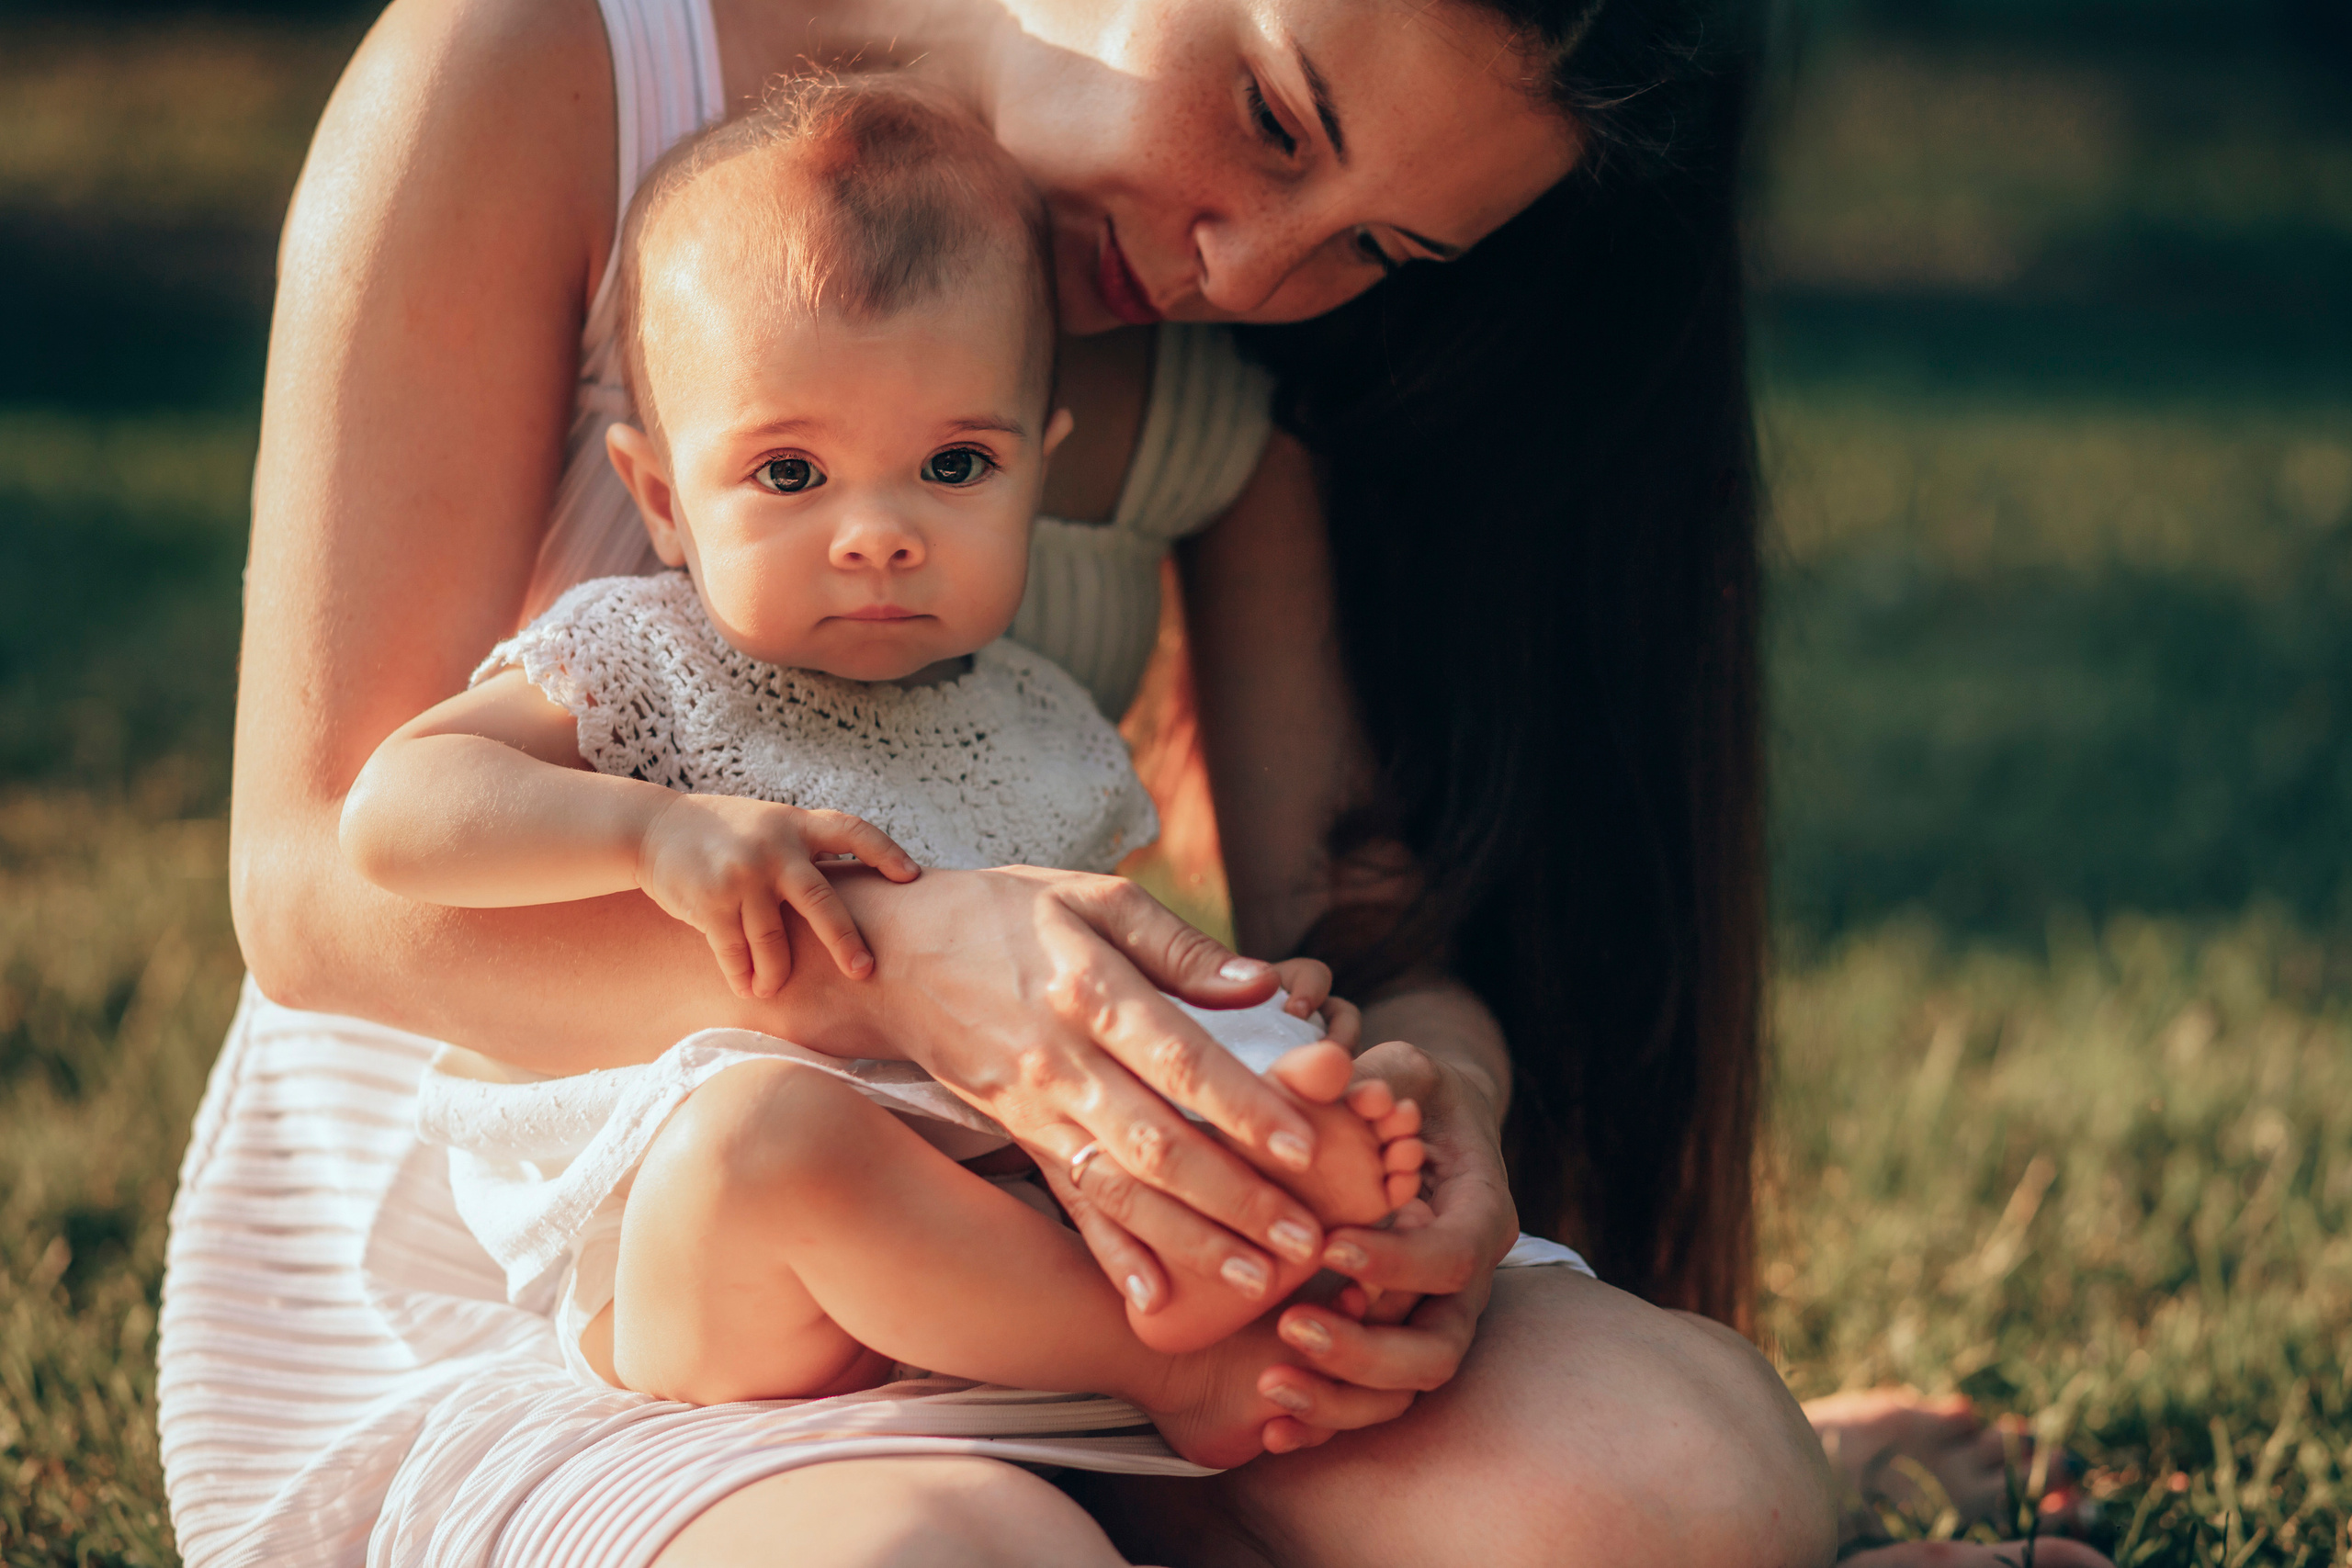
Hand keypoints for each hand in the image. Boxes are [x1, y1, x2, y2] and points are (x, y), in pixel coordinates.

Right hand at [636, 794, 917, 996]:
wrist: (652, 829)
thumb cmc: (724, 833)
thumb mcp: (770, 824)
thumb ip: (804, 848)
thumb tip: (858, 890)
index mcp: (796, 824)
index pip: (853, 831)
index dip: (885, 852)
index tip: (912, 876)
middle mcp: (774, 847)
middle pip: (821, 900)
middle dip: (845, 940)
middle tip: (864, 970)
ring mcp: (743, 875)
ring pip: (774, 940)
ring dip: (776, 973)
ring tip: (774, 988)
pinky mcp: (711, 902)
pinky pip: (735, 951)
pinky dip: (742, 973)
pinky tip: (747, 986)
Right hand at [831, 866, 1349, 1315]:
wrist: (894, 957)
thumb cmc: (1007, 914)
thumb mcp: (1093, 900)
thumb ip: (1182, 947)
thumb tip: (1265, 986)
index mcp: (1089, 990)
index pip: (1178, 1058)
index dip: (1241, 1105)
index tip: (1304, 1145)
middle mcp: (1061, 1061)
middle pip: (1156, 1143)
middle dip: (1235, 1199)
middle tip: (1305, 1242)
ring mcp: (1036, 1109)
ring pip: (1120, 1188)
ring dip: (1190, 1241)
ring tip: (1259, 1281)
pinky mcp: (1021, 1136)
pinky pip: (1071, 1202)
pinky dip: (1111, 1255)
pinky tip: (1154, 1302)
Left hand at [1247, 1037, 1520, 1452]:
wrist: (1416, 1131)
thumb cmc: (1406, 1093)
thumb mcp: (1399, 1068)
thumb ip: (1375, 1074)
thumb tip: (1339, 1075)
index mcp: (1478, 1214)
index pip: (1454, 1257)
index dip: (1398, 1262)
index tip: (1329, 1248)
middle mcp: (1464, 1283)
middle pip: (1439, 1347)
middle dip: (1367, 1349)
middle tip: (1292, 1324)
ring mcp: (1430, 1322)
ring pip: (1406, 1391)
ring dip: (1342, 1397)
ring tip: (1272, 1382)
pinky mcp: (1392, 1344)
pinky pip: (1371, 1405)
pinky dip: (1326, 1422)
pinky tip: (1270, 1428)